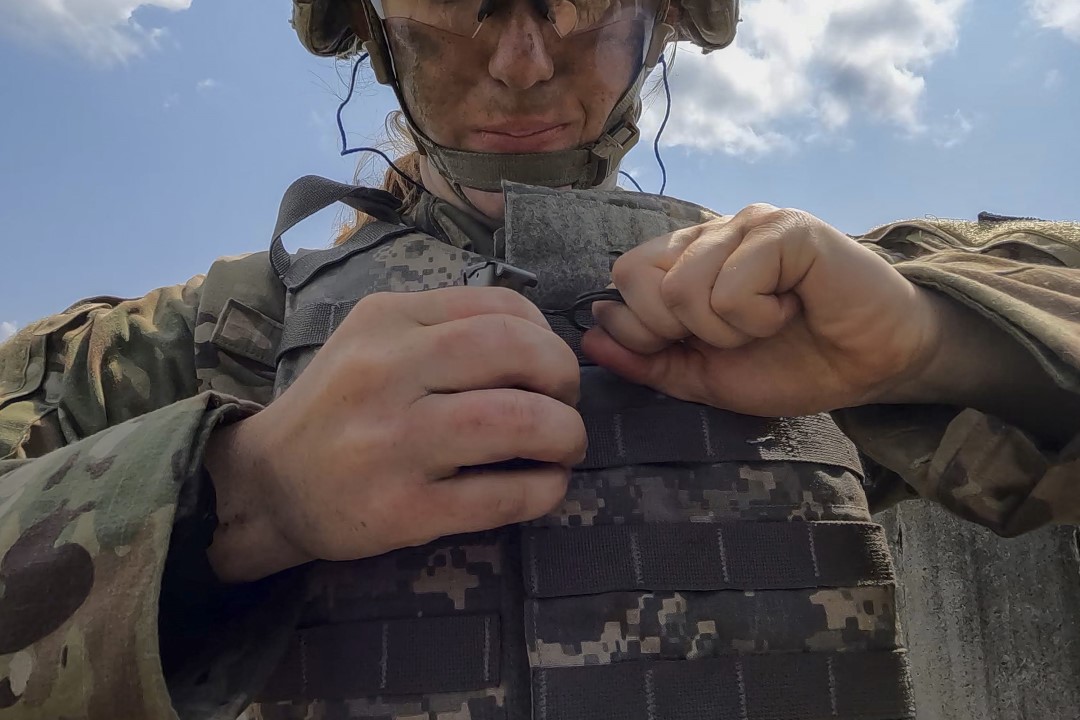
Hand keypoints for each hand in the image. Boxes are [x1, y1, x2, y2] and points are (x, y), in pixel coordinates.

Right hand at [206, 287, 584, 582]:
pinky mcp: (402, 509)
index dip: (546, 335)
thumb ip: (443, 329)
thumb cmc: (338, 407)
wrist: (268, 485)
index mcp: (385, 320)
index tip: (548, 365)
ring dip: (564, 434)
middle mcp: (386, 372)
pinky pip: (502, 494)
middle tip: (565, 403)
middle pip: (515, 350)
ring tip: (564, 447)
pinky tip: (545, 485)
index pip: (498, 306)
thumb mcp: (372, 342)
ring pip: (517, 421)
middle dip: (564, 377)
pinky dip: (544, 489)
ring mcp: (393, 442)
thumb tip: (542, 342)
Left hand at [583, 204, 941, 417]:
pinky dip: (757, 318)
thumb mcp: (703, 374)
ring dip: (725, 330)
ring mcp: (747, 223)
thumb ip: (645, 358)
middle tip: (732, 334)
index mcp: (686, 258)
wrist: (870, 366)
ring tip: (767, 323)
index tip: (692, 344)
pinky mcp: (786, 229)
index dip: (642, 328)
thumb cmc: (792, 364)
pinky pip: (731, 286)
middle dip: (676, 329)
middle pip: (635, 275)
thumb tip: (591, 333)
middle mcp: (710, 231)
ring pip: (681, 287)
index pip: (622, 277)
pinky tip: (791, 308)